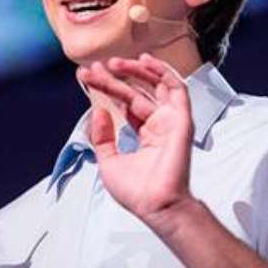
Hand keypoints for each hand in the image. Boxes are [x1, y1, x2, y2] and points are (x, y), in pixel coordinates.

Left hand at [77, 54, 195, 222]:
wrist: (155, 205)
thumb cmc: (137, 192)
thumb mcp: (109, 162)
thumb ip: (102, 137)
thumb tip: (97, 111)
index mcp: (145, 134)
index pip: (125, 104)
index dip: (106, 89)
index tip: (87, 77)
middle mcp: (159, 124)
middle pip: (135, 93)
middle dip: (114, 79)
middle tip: (94, 68)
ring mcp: (170, 120)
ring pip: (154, 86)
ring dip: (135, 71)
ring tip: (113, 63)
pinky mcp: (181, 119)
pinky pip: (175, 88)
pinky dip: (162, 72)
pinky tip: (144, 62)